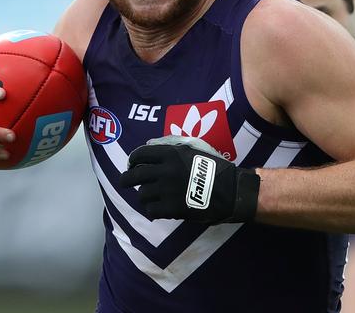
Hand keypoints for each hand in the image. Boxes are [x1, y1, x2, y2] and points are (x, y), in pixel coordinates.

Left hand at [120, 136, 259, 223]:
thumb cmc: (214, 168)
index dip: (133, 160)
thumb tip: (149, 145)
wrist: (230, 191)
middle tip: (124, 182)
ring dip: (144, 196)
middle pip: (134, 175)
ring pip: (142, 194)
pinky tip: (157, 208)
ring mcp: (167, 190)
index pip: (141, 154)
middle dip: (126, 179)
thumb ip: (172, 148)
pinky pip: (151, 210)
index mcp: (170, 154)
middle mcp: (165, 171)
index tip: (131, 164)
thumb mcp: (193, 150)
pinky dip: (152, 209)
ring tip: (150, 197)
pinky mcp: (171, 208)